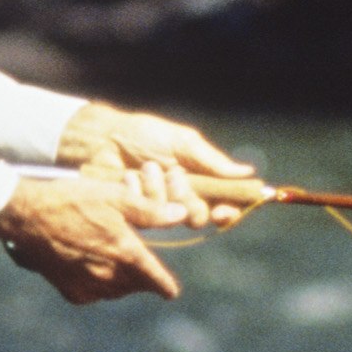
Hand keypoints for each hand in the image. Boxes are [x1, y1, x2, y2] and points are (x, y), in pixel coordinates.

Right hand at [0, 175, 192, 303]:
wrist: (26, 214)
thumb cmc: (73, 200)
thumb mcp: (116, 197)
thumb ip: (151, 211)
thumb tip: (182, 215)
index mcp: (125, 254)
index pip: (155, 280)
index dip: (165, 286)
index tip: (171, 293)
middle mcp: (107, 275)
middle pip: (135, 287)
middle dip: (143, 281)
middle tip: (145, 273)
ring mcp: (85, 284)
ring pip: (114, 292)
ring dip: (122, 285)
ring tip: (123, 272)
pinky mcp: (66, 287)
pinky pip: (90, 295)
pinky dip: (97, 288)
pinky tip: (95, 275)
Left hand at [60, 103, 253, 226]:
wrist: (103, 139)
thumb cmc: (144, 135)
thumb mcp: (183, 142)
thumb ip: (213, 161)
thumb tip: (248, 171)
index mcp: (199, 178)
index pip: (222, 202)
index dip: (227, 212)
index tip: (222, 212)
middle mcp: (181, 196)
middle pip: (199, 216)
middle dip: (189, 200)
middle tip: (176, 178)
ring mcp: (159, 206)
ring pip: (172, 215)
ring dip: (160, 189)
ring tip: (147, 167)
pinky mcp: (136, 213)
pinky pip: (146, 212)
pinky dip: (139, 191)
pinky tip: (129, 176)